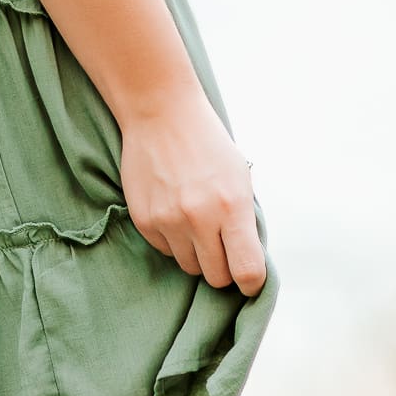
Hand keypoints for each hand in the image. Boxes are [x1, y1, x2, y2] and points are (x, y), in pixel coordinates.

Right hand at [118, 93, 267, 295]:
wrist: (161, 113)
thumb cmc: (207, 143)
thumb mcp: (239, 177)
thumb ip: (243, 222)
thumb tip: (246, 262)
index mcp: (231, 206)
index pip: (247, 271)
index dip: (251, 282)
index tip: (250, 280)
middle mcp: (199, 218)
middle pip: (216, 277)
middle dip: (224, 268)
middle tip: (222, 247)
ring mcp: (168, 220)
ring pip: (189, 267)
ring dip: (197, 254)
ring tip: (196, 223)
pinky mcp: (144, 220)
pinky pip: (165, 250)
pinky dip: (173, 240)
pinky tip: (174, 212)